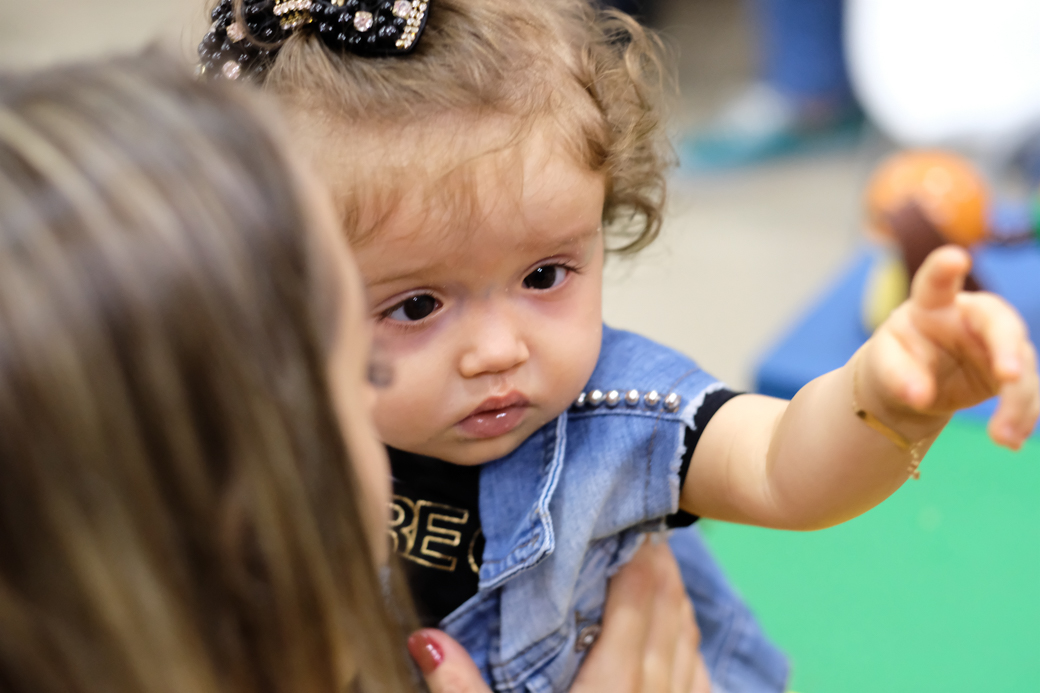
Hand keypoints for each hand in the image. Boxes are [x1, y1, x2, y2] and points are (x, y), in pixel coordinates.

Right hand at [410, 538, 710, 692]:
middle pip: (667, 622)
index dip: (638, 566)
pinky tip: (685, 645)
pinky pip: (700, 687)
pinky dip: (692, 656)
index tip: (634, 529)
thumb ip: (461, 692)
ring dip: (679, 609)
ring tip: (664, 576)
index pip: (633, 612)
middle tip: (648, 536)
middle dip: (661, 575)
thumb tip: (425, 639)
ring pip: (689, 651)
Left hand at [866, 245, 1038, 448]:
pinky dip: (1022, 417)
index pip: (936, 281)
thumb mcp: (884, 366)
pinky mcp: (1009, 372)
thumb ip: (899, 377)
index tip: (955, 258)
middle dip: (1007, 347)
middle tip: (1010, 376)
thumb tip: (919, 397)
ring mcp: (995, 343)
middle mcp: (970, 317)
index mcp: (931, 304)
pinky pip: (1026, 393)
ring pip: (1020, 366)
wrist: (912, 384)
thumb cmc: (895, 361)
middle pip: (999, 323)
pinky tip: (1012, 440)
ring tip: (1002, 437)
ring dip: (1017, 402)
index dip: (944, 268)